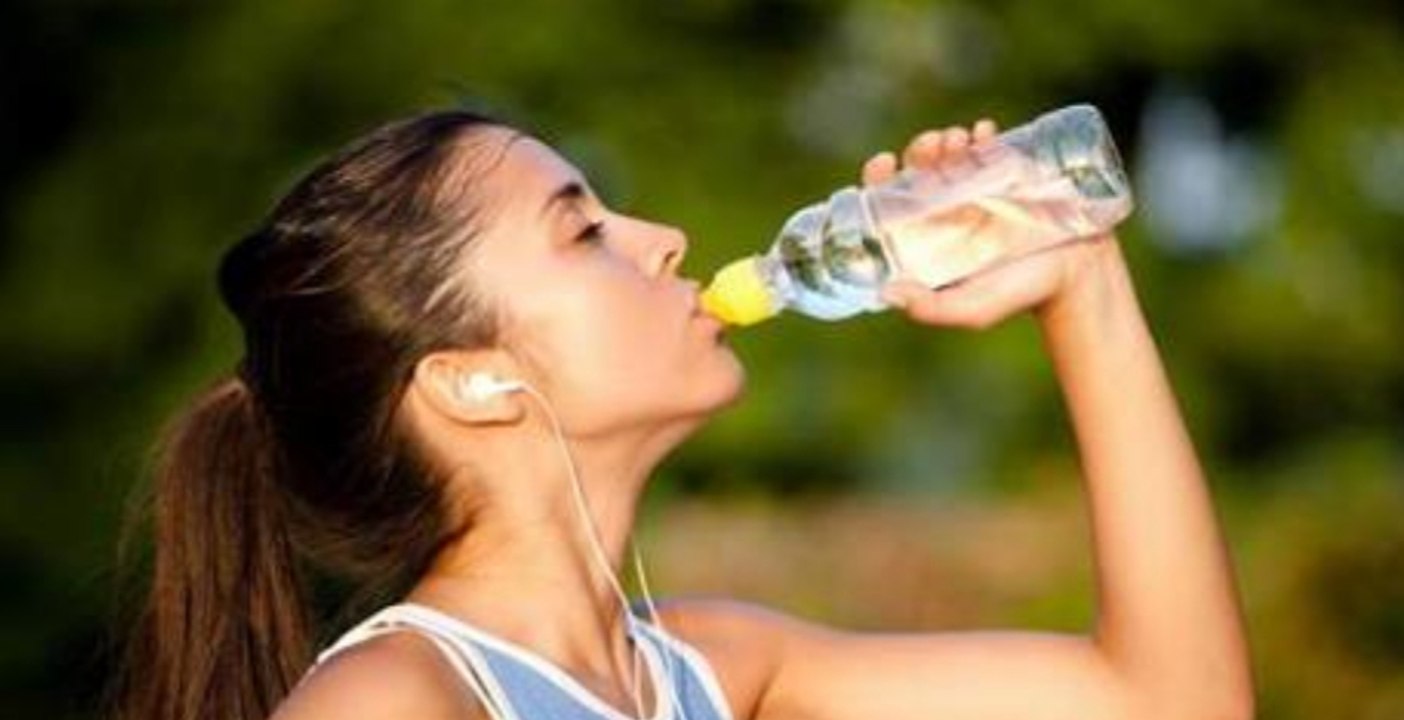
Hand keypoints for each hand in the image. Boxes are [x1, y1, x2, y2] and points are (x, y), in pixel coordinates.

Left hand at [860, 122, 1122, 330]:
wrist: (1078, 274)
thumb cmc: (1021, 295)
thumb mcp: (974, 309)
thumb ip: (933, 309)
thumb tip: (888, 292)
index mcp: (928, 237)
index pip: (891, 201)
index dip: (880, 179)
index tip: (885, 164)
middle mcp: (947, 209)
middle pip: (919, 169)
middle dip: (920, 151)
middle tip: (933, 147)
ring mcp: (978, 188)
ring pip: (950, 153)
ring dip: (947, 139)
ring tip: (958, 141)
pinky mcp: (1009, 173)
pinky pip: (989, 146)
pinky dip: (982, 135)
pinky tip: (984, 133)